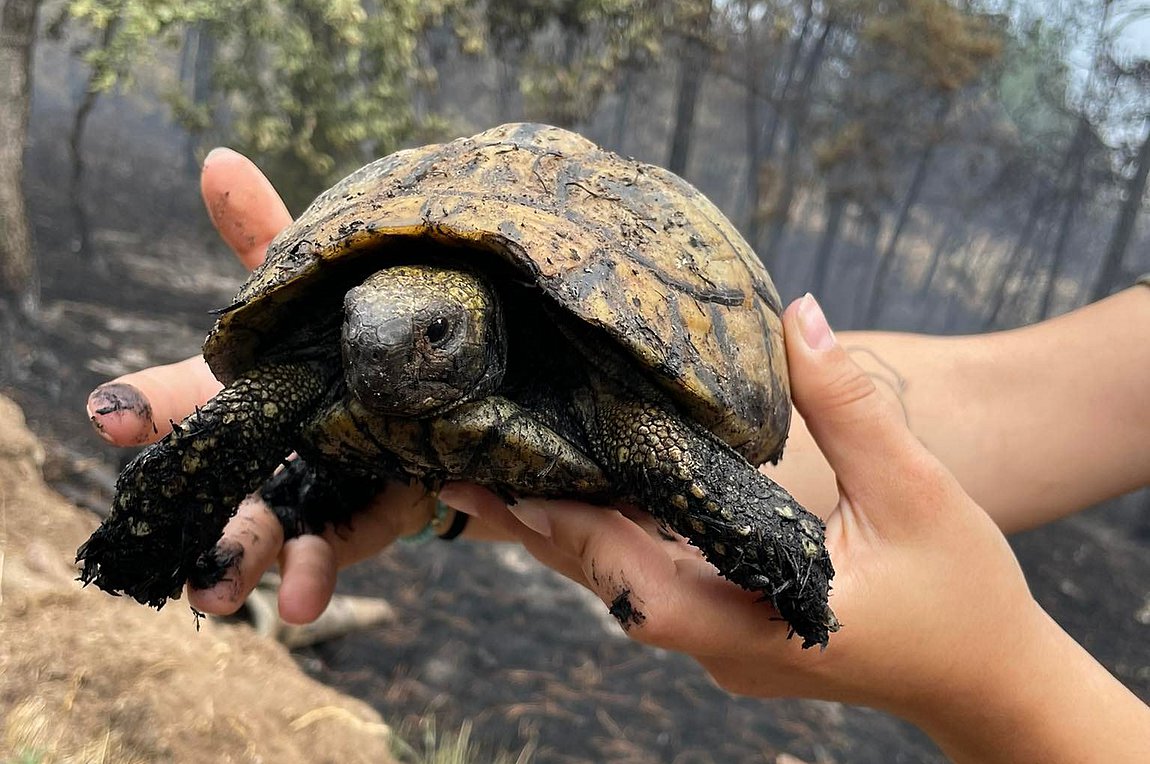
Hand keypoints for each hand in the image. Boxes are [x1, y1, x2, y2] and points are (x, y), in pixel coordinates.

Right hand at [86, 148, 443, 622]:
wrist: (420, 399)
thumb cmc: (344, 344)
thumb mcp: (310, 295)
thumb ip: (265, 239)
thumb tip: (218, 159)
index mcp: (239, 389)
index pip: (180, 393)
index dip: (145, 403)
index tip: (110, 414)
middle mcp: (259, 449)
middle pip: (213, 481)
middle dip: (193, 506)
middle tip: (164, 536)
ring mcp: (300, 493)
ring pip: (258, 533)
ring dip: (240, 563)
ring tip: (221, 595)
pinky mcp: (349, 525)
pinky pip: (329, 554)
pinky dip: (314, 578)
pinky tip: (306, 602)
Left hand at [439, 294, 1149, 761]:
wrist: (990, 679)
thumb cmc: (965, 596)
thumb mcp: (919, 492)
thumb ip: (853, 405)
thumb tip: (797, 318)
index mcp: (757, 622)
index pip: (633, 577)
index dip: (560, 527)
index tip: (492, 483)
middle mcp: (722, 644)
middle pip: (608, 583)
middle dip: (536, 527)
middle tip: (460, 472)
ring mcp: (723, 645)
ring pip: (624, 587)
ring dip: (566, 533)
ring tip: (501, 476)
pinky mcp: (733, 631)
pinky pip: (654, 585)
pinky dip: (614, 540)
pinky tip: (588, 497)